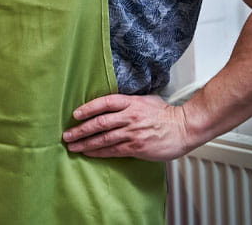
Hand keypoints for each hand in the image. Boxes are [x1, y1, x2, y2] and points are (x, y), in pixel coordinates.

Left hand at [62, 94, 192, 161]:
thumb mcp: (145, 99)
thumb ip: (127, 101)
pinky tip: (89, 152)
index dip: (87, 108)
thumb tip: (111, 103)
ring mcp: (132, 132)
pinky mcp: (137, 147)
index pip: (104, 103)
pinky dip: (99, 152)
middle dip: (80, 130)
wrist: (184, 128)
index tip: (75, 114)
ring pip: (103, 138)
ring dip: (85, 143)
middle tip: (67, 135)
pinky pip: (113, 150)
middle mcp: (129, 116)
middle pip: (99, 123)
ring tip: (72, 146)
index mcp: (130, 102)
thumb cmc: (166, 113)